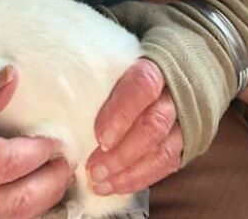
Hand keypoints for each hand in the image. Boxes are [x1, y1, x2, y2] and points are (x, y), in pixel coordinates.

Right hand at [0, 67, 72, 218]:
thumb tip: (12, 77)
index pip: (7, 163)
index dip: (36, 152)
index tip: (54, 140)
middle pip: (19, 199)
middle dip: (49, 180)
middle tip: (67, 161)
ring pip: (15, 217)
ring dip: (42, 200)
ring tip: (59, 178)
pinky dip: (27, 212)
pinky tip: (39, 198)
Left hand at [86, 58, 182, 195]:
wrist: (175, 73)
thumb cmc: (133, 69)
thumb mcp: (119, 62)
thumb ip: (101, 76)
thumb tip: (64, 91)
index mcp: (156, 69)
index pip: (142, 87)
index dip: (122, 113)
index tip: (100, 136)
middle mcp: (172, 97)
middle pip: (152, 126)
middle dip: (122, 152)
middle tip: (94, 168)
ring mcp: (181, 123)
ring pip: (161, 151)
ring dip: (128, 171)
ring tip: (100, 182)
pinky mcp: (184, 143)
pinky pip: (165, 165)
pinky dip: (139, 178)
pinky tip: (116, 185)